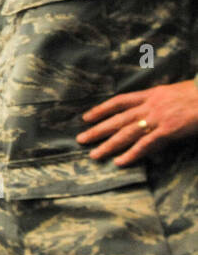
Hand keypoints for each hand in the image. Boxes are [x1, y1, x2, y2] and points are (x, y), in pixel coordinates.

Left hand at [78, 80, 197, 165]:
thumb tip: (148, 113)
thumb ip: (160, 102)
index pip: (119, 101)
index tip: (86, 117)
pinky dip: (132, 154)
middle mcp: (150, 105)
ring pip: (126, 133)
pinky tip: (120, 162)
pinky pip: (146, 144)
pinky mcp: (169, 130)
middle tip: (81, 139)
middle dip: (97, 129)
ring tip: (94, 154)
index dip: (101, 110)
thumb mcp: (174, 92)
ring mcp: (158, 117)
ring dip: (109, 145)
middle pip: (117, 119)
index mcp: (151, 94)